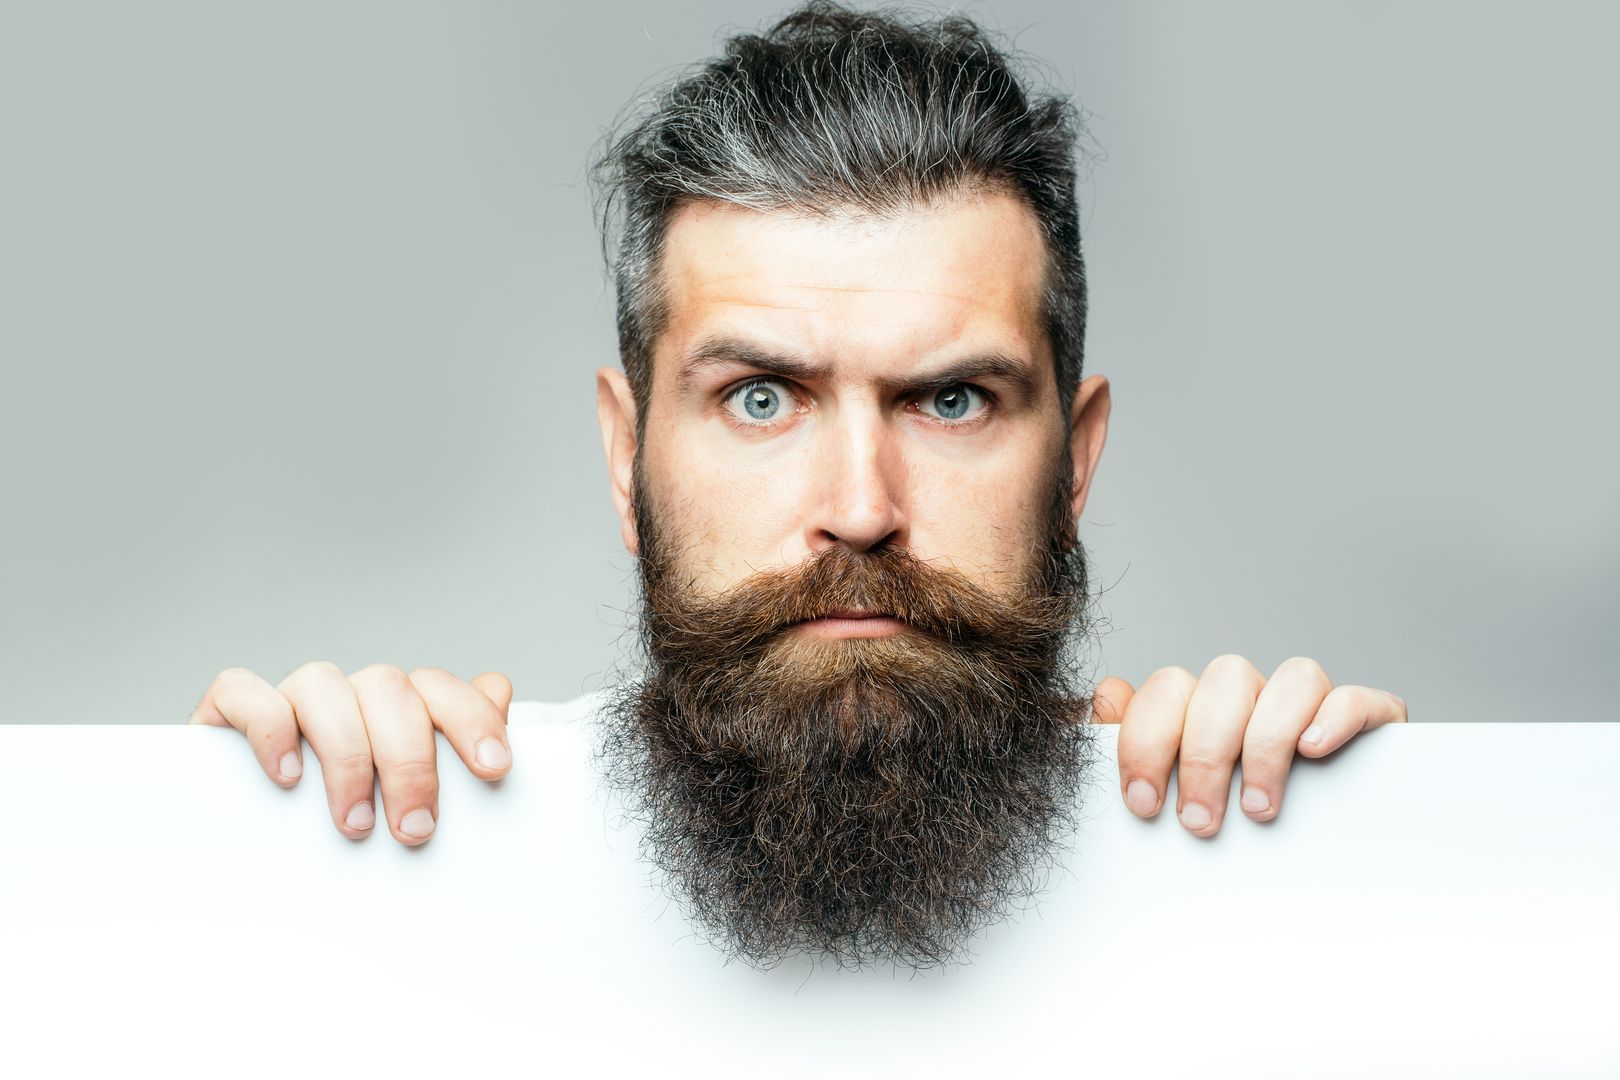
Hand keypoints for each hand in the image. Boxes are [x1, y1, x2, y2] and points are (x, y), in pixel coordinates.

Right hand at [189, 662, 514, 845]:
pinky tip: (288, 777)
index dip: (473, 719)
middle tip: (415, 829)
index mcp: (401, 706)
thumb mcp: (414, 802)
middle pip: (389, 688)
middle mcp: (350, 694)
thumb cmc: (353, 828)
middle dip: (410, 760)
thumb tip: (498, 694)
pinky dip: (268, 727)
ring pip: (323, 684)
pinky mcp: (227, 714)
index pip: (442, 688)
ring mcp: (291, 699)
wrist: (253, 856)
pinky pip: (242, 691)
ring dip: (347, 754)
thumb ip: (459, 755)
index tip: (494, 768)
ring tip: (354, 823)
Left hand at [1090, 654, 1406, 836]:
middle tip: (1200, 821)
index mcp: (1199, 705)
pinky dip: (1337, 718)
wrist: (1303, 877)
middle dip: (1205, 754)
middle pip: (1227, 680)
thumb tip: (1108, 693)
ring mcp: (1310, 706)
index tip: (1145, 804)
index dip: (1148, 741)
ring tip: (1258, 807)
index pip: (1168, 688)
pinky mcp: (1368, 724)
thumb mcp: (1163, 794)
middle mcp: (1254, 696)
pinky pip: (1358, 697)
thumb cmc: (1213, 827)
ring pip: (1294, 678)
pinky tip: (1314, 752)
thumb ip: (1127, 745)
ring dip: (1268, 741)